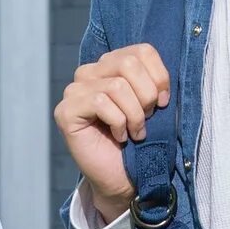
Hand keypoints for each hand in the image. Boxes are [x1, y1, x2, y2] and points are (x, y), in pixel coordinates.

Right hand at [56, 44, 171, 222]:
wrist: (124, 177)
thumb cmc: (139, 139)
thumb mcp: (152, 104)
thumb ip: (153, 81)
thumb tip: (160, 77)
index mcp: (111, 65)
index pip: (141, 51)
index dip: (160, 76)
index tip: (163, 102)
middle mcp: (89, 73)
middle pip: (128, 63)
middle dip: (146, 95)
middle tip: (147, 118)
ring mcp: (74, 91)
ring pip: (116, 86)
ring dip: (134, 114)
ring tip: (135, 131)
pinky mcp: (66, 111)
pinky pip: (99, 102)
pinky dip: (118, 122)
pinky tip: (119, 136)